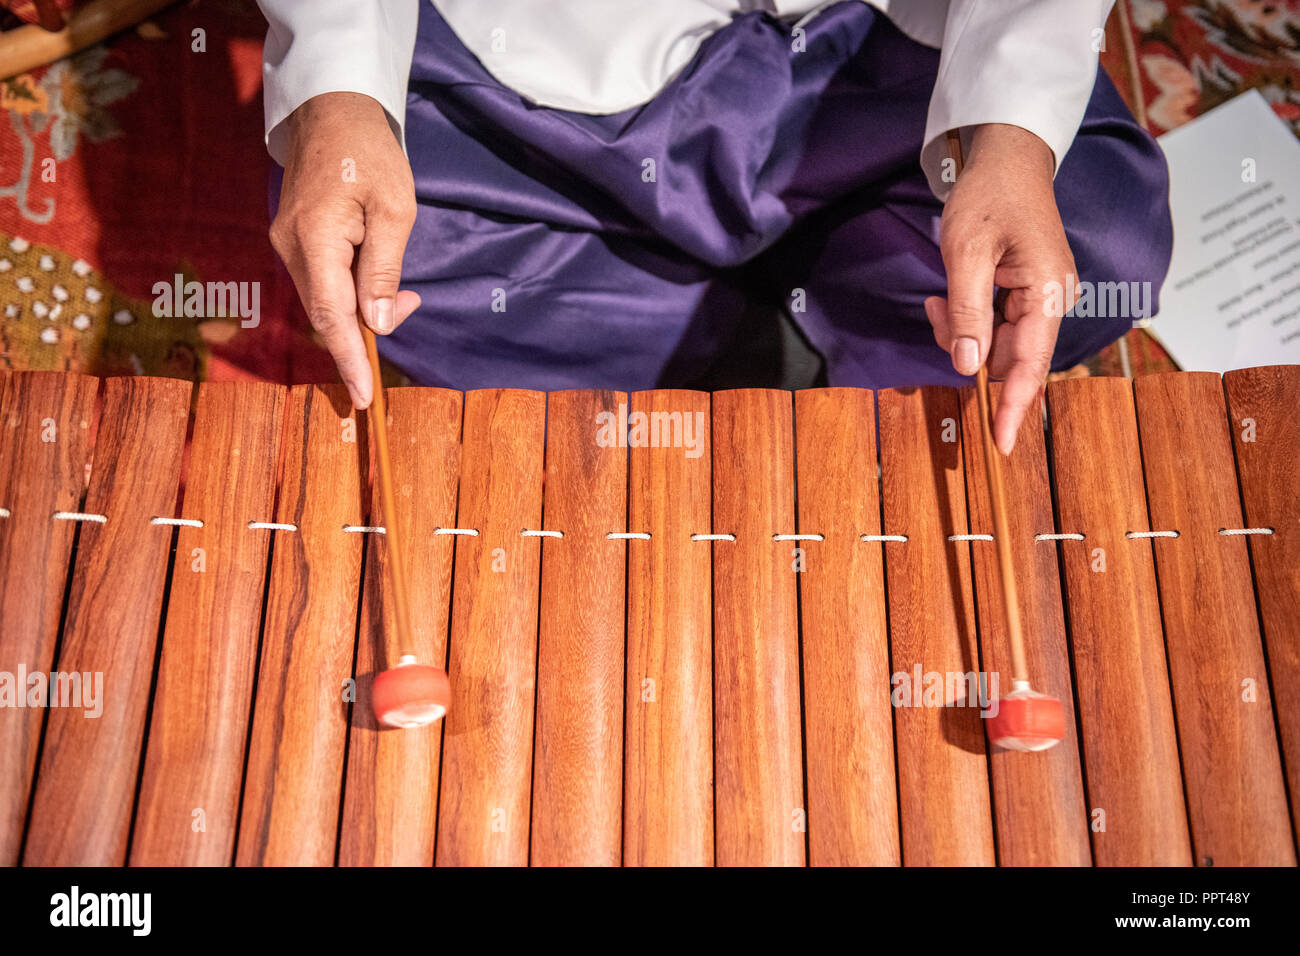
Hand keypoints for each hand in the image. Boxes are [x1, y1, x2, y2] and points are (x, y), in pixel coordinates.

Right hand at [270, 92, 421, 407]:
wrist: (332, 110)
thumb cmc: (369, 153)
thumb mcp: (395, 209)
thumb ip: (385, 269)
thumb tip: (379, 321)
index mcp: (315, 239)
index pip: (331, 315)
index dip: (348, 359)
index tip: (362, 397)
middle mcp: (290, 247)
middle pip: (327, 312)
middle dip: (367, 330)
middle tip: (410, 308)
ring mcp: (287, 244)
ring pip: (326, 299)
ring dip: (364, 307)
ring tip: (403, 288)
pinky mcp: (294, 240)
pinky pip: (323, 282)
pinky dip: (352, 290)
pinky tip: (378, 278)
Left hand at [924, 123, 1078, 453]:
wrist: (1006, 156)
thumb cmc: (990, 195)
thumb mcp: (967, 251)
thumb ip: (967, 312)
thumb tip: (967, 365)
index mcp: (1049, 292)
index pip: (1030, 364)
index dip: (1012, 407)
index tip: (1000, 445)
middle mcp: (1052, 300)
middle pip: (1012, 358)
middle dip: (969, 355)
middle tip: (936, 314)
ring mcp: (1040, 298)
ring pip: (996, 344)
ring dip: (960, 333)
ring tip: (938, 295)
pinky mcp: (1025, 293)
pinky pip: (993, 325)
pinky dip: (964, 320)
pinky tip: (944, 296)